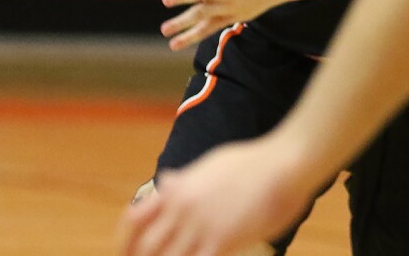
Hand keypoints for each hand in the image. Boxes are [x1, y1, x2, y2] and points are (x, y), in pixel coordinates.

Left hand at [118, 136, 315, 255]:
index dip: (126, 241)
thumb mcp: (210, 164)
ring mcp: (200, 226)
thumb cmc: (252, 161)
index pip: (135, 219)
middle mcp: (182, 208)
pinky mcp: (221, 241)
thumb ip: (185, 179)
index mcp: (177, 189)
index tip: (128, 252)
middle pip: (146, 247)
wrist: (282, 165)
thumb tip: (166, 181)